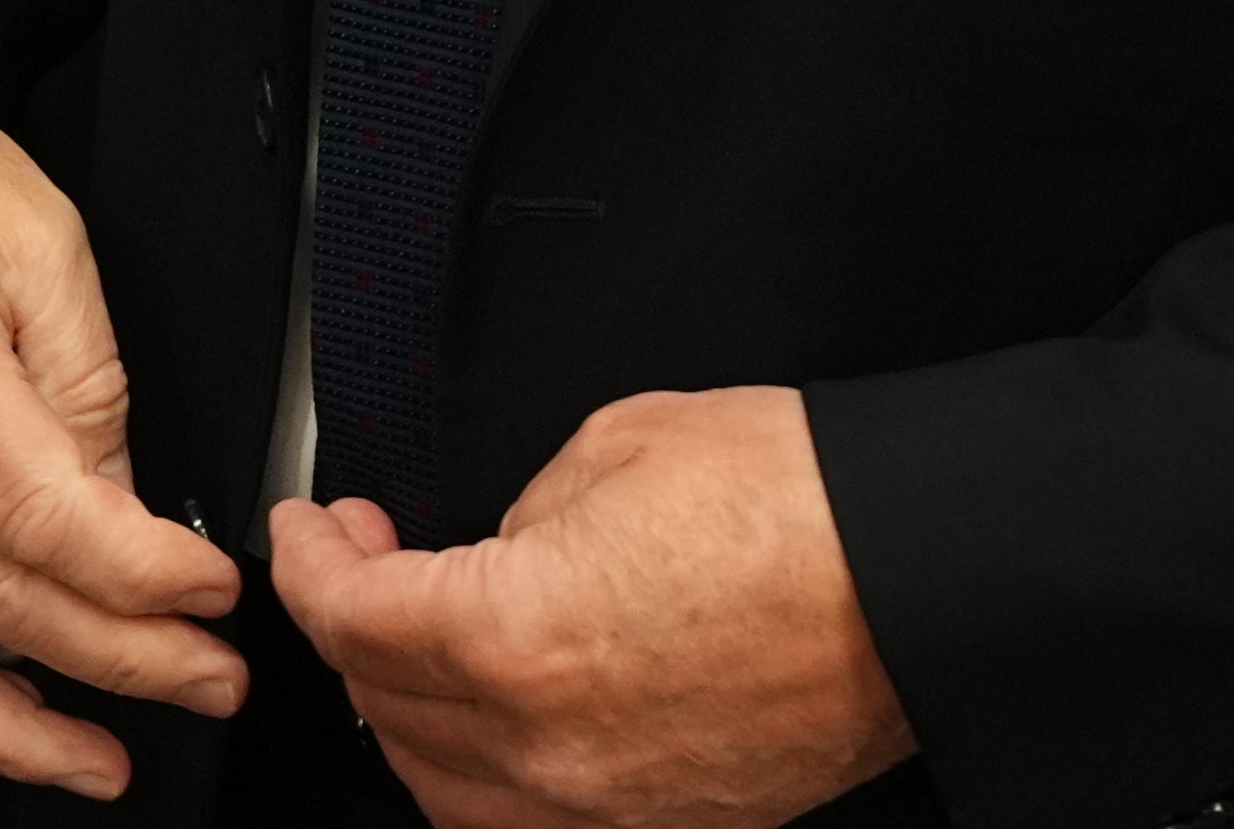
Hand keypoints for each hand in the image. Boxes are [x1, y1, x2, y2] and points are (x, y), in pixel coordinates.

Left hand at [274, 387, 911, 828]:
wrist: (924, 572)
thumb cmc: (803, 501)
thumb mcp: (622, 442)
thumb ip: (522, 506)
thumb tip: (498, 542)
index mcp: (519, 639)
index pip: (355, 619)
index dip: (311, 563)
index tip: (310, 529)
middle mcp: (548, 748)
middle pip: (385, 707)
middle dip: (353, 623)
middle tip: (365, 556)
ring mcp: (606, 805)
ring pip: (442, 787)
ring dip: (407, 713)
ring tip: (420, 640)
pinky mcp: (666, 824)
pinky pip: (528, 821)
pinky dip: (485, 775)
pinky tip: (496, 717)